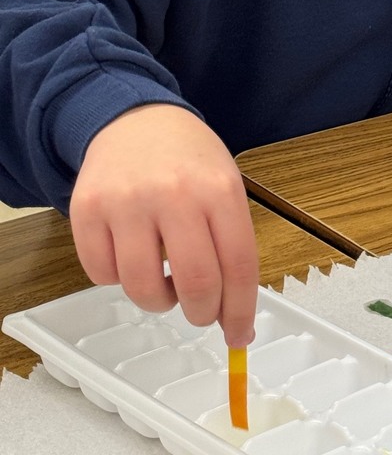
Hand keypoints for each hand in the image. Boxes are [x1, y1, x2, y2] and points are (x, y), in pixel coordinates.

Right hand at [69, 104, 258, 346]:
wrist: (136, 118)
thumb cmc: (187, 159)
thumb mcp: (224, 186)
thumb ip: (231, 244)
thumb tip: (231, 314)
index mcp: (219, 189)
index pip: (238, 266)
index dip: (240, 311)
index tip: (240, 336)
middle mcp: (174, 194)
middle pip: (196, 284)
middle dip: (202, 314)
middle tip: (201, 312)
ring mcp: (127, 201)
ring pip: (142, 288)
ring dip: (158, 300)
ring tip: (163, 279)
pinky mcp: (87, 209)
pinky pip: (101, 274)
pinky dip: (117, 279)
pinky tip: (131, 253)